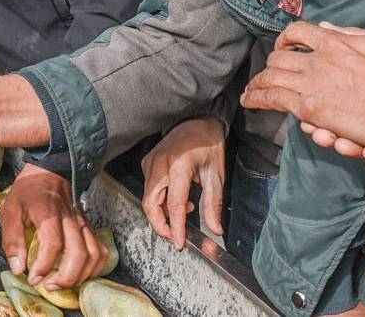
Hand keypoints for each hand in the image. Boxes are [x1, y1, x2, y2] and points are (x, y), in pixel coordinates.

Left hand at [1, 165, 106, 290]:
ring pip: (94, 254)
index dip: (44, 266)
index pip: (53, 244)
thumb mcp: (10, 211)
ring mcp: (83, 223)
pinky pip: (100, 250)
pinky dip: (95, 267)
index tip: (33, 278)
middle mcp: (69, 219)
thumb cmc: (28, 193)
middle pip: (79, 253)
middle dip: (66, 278)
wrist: (49, 171)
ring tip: (63, 284)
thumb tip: (18, 268)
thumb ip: (12, 240)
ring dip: (81, 275)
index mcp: (47, 214)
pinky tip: (80, 274)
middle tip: (49, 286)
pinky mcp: (89, 227)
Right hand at [140, 117, 225, 249]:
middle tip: (175, 238)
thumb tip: (215, 229)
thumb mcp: (216, 174)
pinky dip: (161, 201)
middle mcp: (159, 164)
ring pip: (148, 199)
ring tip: (185, 214)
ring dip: (162, 214)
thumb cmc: (208, 144)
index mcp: (178, 166)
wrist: (196, 120)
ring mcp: (150, 163)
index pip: (174, 205)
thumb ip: (214, 203)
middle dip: (161, 226)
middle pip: (150, 205)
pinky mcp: (147, 163)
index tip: (179, 244)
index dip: (176, 228)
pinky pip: (149, 189)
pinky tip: (179, 200)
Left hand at [240, 22, 364, 160]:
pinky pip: (274, 99)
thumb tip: (326, 27)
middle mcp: (319, 60)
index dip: (287, 38)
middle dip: (270, 64)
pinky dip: (258, 98)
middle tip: (265, 73)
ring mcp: (312, 84)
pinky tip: (250, 100)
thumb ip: (352, 34)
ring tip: (250, 89)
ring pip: (271, 76)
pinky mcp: (310, 109)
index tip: (284, 46)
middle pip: (280, 56)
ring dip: (258, 82)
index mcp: (336, 42)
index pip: (299, 31)